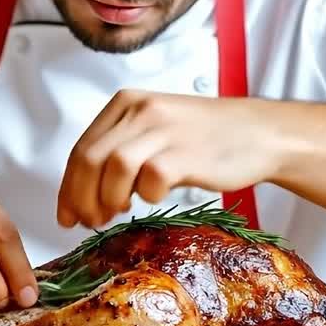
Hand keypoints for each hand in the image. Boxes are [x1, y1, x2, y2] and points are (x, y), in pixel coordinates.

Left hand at [57, 91, 284, 228]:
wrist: (259, 133)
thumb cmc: (204, 138)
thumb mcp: (153, 130)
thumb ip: (119, 150)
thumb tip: (83, 195)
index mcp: (125, 103)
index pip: (81, 149)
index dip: (67, 188)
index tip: (66, 215)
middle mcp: (141, 110)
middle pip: (89, 159)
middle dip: (80, 198)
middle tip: (88, 222)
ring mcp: (165, 129)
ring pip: (113, 166)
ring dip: (106, 199)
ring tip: (115, 214)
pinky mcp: (187, 152)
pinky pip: (151, 178)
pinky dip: (145, 195)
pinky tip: (152, 199)